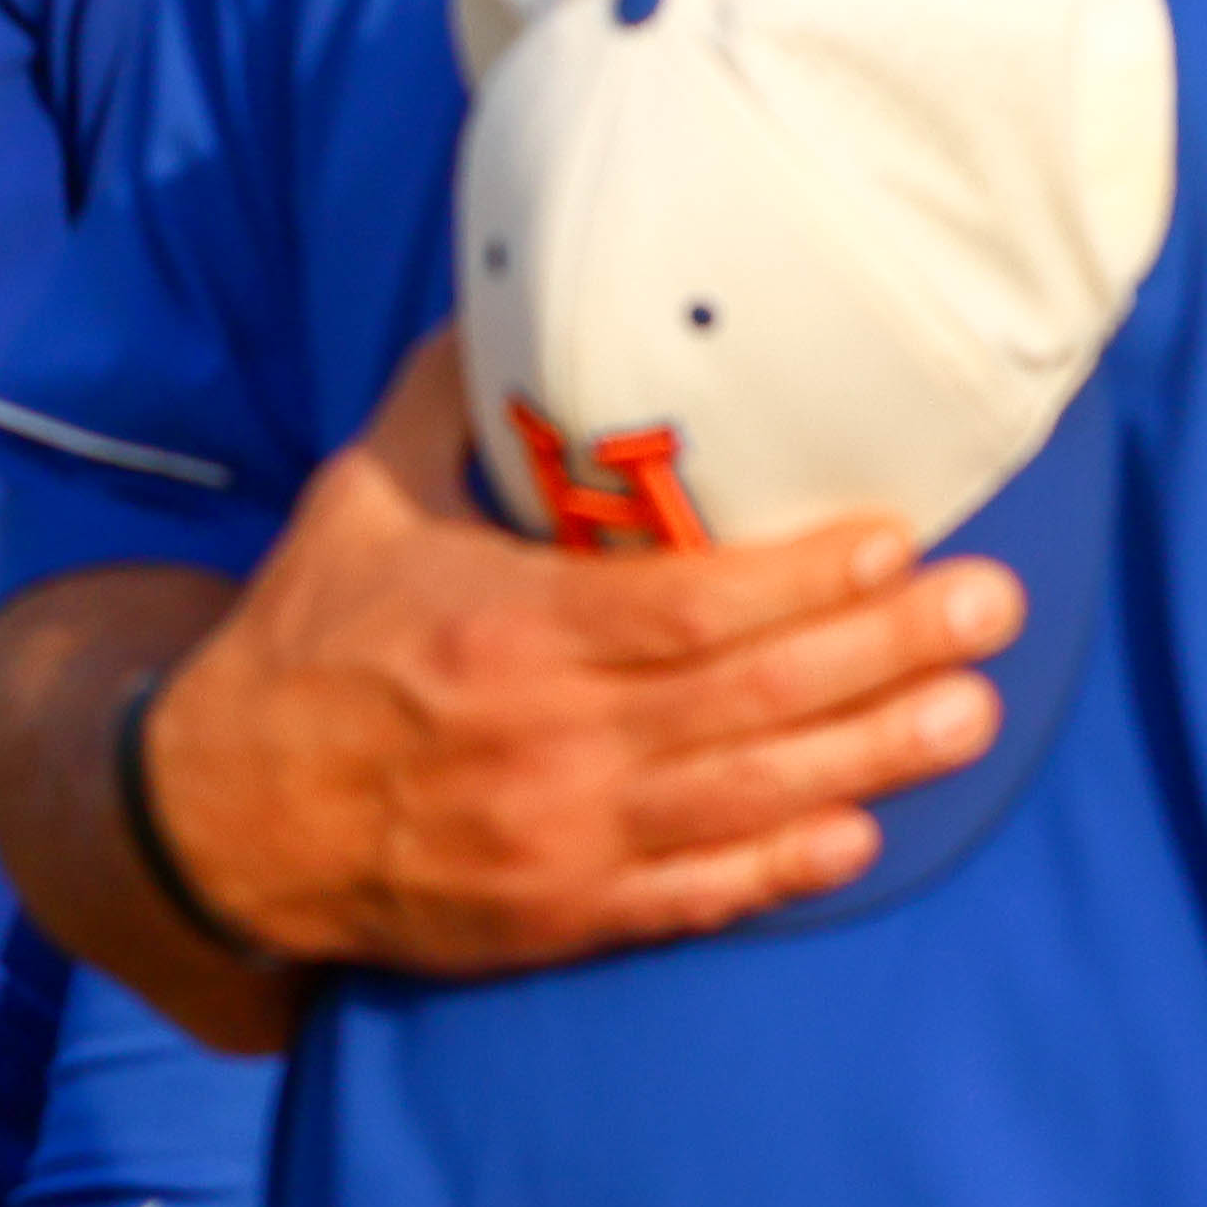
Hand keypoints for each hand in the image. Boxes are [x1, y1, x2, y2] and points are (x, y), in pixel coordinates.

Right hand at [130, 332, 1014, 978]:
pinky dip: (782, 867)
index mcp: (500, 630)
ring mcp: (558, 839)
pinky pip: (695, 895)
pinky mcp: (557, 915)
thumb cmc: (298, 645)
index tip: (896, 541)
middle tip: (991, 612)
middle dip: (885, 653)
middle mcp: (545, 741)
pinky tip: (861, 833)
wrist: (216, 822)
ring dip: (873, 757)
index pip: (687, 607)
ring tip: (973, 714)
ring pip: (747, 798)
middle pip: (749, 699)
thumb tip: (514, 291)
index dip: (805, 581)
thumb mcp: (352, 500)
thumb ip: (444, 404)